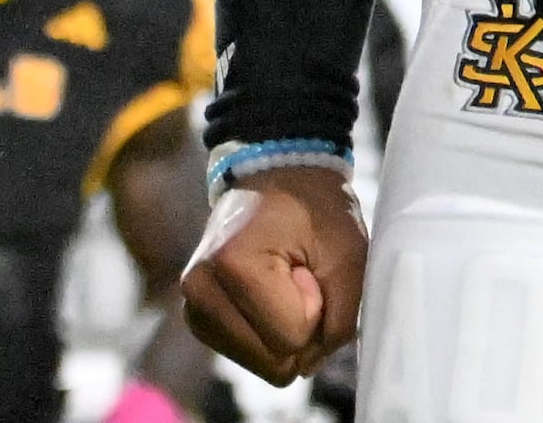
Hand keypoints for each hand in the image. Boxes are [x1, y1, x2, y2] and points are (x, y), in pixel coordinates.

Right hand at [177, 162, 365, 383]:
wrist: (277, 176)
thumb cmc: (315, 208)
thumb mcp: (349, 254)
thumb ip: (341, 320)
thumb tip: (309, 367)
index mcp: (231, 265)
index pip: (293, 338)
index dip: (317, 306)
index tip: (308, 266)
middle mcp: (199, 290)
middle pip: (275, 362)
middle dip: (302, 327)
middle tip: (299, 276)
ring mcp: (193, 308)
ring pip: (264, 366)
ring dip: (286, 332)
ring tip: (284, 282)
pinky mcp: (197, 320)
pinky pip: (250, 356)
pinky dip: (269, 334)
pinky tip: (268, 295)